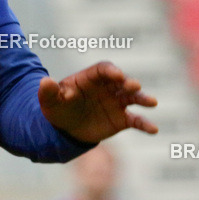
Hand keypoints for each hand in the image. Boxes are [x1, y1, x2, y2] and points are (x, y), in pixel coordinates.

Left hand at [39, 61, 157, 143]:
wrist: (65, 129)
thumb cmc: (58, 108)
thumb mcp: (50, 101)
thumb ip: (49, 92)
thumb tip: (45, 81)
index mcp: (90, 78)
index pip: (102, 70)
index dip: (110, 71)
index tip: (117, 75)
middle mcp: (107, 87)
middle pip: (121, 81)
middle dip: (128, 82)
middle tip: (133, 85)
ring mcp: (116, 102)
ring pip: (133, 98)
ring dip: (142, 98)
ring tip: (151, 102)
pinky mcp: (122, 119)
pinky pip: (136, 120)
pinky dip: (145, 124)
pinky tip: (153, 129)